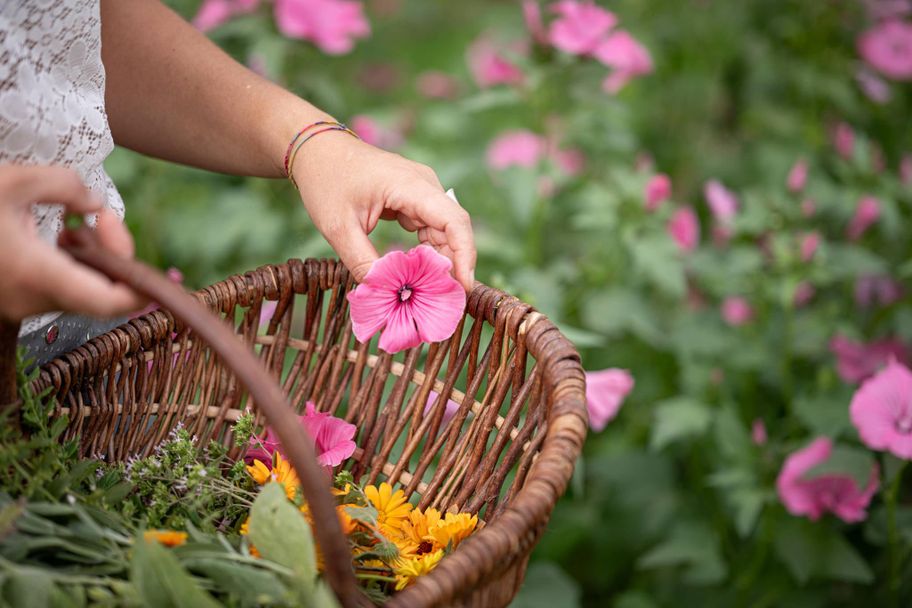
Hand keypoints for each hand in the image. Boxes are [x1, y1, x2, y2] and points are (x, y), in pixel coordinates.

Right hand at [0, 165, 144, 321]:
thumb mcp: (13, 180)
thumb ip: (65, 185)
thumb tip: (96, 203)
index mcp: (35, 273)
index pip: (106, 302)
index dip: (140, 291)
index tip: (153, 265)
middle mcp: (32, 298)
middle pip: (101, 294)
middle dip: (115, 254)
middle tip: (105, 217)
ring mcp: (23, 303)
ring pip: (83, 291)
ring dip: (95, 257)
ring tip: (80, 220)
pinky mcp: (17, 298)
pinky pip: (62, 288)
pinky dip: (74, 263)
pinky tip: (63, 233)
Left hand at [291, 134, 475, 290]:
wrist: (316, 150)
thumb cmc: (326, 180)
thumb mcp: (338, 227)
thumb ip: (362, 262)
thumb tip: (384, 293)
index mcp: (411, 185)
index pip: (454, 221)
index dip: (464, 255)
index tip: (463, 287)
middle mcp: (424, 184)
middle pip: (454, 228)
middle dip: (453, 265)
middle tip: (445, 301)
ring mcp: (421, 190)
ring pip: (443, 231)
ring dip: (439, 261)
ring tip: (429, 292)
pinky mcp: (414, 198)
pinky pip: (430, 228)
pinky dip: (426, 252)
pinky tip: (417, 273)